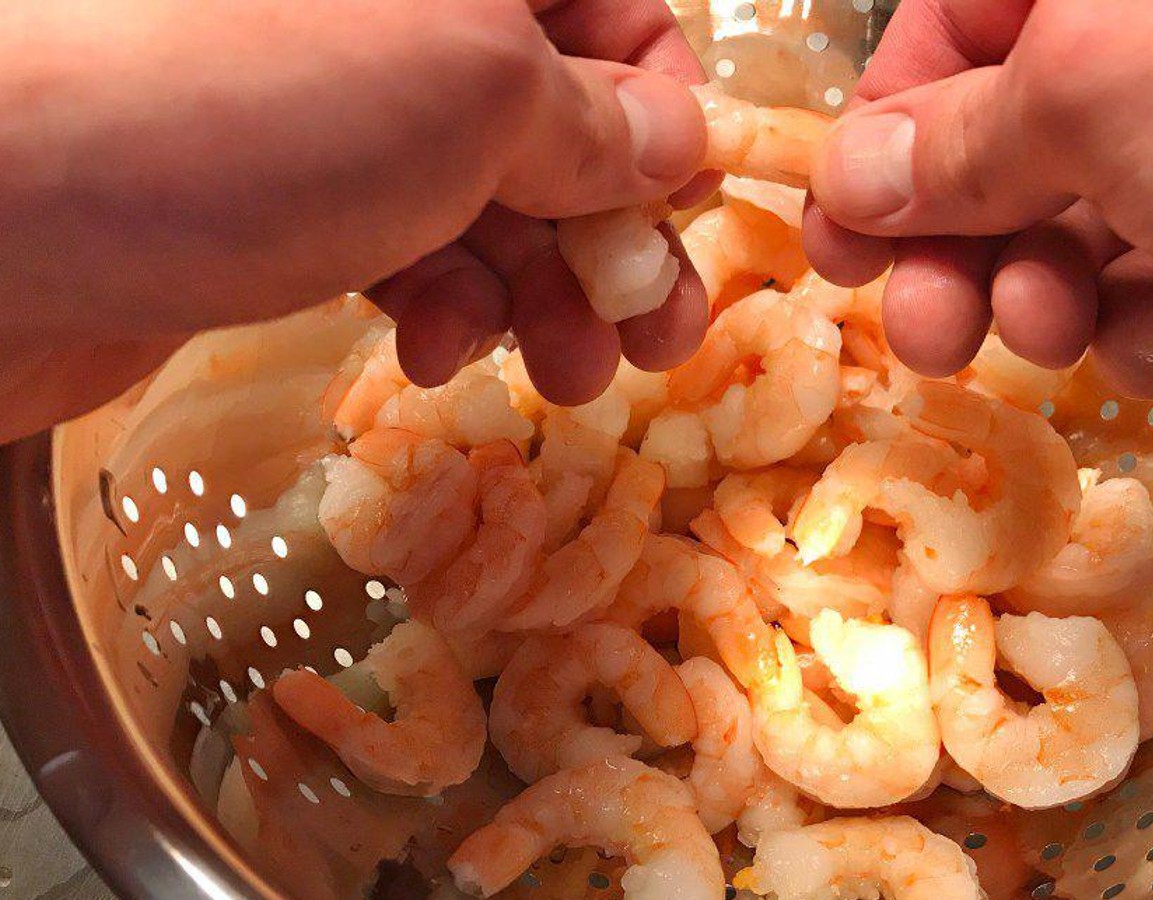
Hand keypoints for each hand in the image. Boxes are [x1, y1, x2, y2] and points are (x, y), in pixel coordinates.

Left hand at [0, 0, 712, 441]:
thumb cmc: (248, 113)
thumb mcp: (475, 94)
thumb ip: (594, 118)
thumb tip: (669, 137)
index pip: (614, 4)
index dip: (659, 116)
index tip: (674, 222)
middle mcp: (397, 8)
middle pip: (554, 115)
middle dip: (609, 237)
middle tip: (646, 349)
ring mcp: (331, 95)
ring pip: (484, 194)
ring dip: (537, 294)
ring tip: (563, 379)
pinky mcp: (278, 186)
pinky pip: (400, 237)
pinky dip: (438, 302)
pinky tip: (432, 352)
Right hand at [805, 0, 1152, 394]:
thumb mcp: (1090, 98)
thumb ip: (952, 145)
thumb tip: (848, 176)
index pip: (937, 48)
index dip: (880, 156)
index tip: (842, 255)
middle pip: (1000, 161)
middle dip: (968, 257)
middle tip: (942, 334)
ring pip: (1080, 246)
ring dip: (1068, 305)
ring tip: (1082, 323)